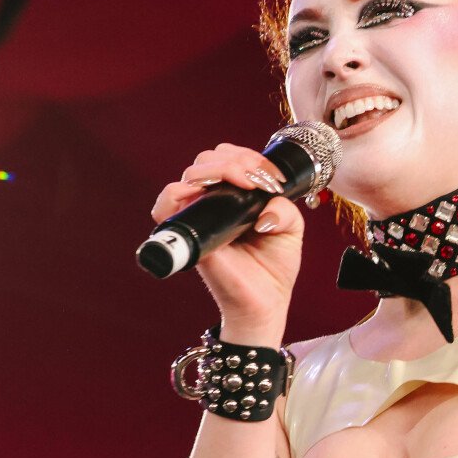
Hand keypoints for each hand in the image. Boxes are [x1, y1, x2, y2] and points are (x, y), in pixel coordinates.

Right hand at [148, 143, 305, 337]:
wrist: (266, 301)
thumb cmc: (274, 267)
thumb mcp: (291, 229)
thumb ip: (284, 209)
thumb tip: (263, 208)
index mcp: (233, 197)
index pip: (226, 157)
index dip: (248, 157)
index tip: (271, 176)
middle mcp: (211, 203)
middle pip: (207, 159)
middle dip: (237, 160)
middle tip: (260, 180)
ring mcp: (198, 217)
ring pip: (191, 174)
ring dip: (220, 169)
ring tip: (248, 183)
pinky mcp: (189, 235)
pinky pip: (166, 206)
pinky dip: (181, 193)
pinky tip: (209, 195)